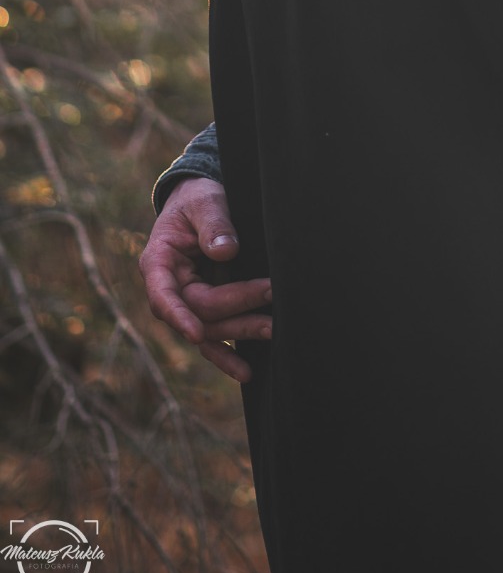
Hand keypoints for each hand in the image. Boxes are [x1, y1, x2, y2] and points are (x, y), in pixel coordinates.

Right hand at [139, 177, 272, 385]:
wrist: (199, 202)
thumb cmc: (198, 200)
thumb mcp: (204, 202)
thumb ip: (214, 224)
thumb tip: (226, 251)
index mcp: (158, 262)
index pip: (164, 296)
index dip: (178, 316)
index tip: (195, 333)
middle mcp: (169, 289)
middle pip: (198, 311)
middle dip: (234, 310)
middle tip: (271, 301)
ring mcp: (186, 302)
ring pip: (210, 328)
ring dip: (239, 333)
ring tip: (273, 332)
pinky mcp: (204, 309)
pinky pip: (213, 337)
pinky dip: (228, 354)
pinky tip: (247, 373)